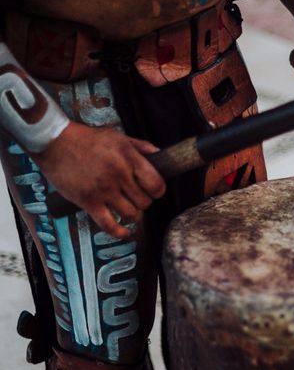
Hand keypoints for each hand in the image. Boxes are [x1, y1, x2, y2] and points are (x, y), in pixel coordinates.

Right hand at [32, 121, 165, 238]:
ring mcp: (103, 190)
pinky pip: (108, 224)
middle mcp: (118, 174)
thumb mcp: (119, 137)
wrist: (55, 143)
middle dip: (145, 202)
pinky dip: (119, 232)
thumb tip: (161, 156)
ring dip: (133, 215)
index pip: (156, 184)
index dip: (158, 191)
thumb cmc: (88, 140)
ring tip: (128, 208)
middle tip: (137, 198)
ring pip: (131, 214)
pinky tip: (124, 232)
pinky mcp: (88, 201)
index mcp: (128, 158)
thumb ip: (142, 147)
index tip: (154, 191)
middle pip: (145, 202)